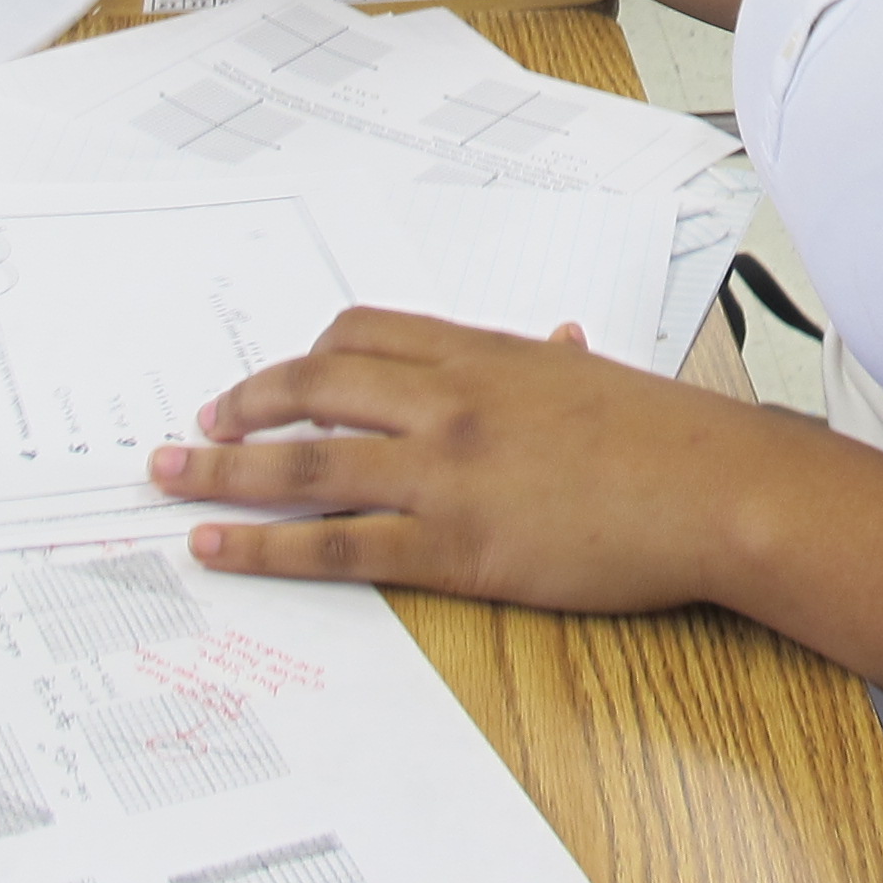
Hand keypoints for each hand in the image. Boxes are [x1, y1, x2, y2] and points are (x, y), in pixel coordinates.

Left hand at [148, 309, 777, 613]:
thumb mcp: (597, 382)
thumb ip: (553, 364)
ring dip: (223, 471)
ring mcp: (443, 475)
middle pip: (313, 390)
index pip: (361, 335)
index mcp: (481, 354)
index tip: (269, 382)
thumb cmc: (670, 438)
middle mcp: (447, 402)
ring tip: (169, 479)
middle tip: (196, 428)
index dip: (302, 359)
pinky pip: (333, 546)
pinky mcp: (453, 546)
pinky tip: (220, 546)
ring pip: (304, 467)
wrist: (713, 490)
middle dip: (242, 407)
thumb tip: (553, 346)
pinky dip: (263, 547)